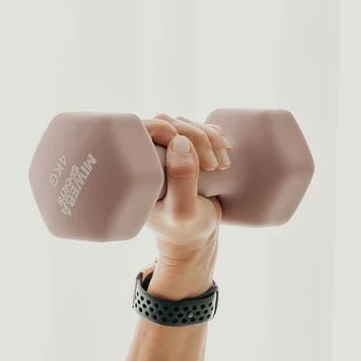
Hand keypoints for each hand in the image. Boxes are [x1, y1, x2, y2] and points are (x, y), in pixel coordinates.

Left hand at [143, 113, 227, 264]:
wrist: (195, 237)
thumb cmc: (184, 229)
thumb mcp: (183, 211)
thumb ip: (181, 180)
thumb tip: (179, 141)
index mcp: (134, 168)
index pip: (143, 129)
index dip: (167, 129)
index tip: (190, 152)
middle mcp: (148, 155)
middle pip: (170, 123)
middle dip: (198, 136)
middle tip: (214, 165)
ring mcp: (167, 151)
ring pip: (187, 124)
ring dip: (211, 137)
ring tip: (223, 165)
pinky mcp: (187, 151)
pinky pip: (201, 128)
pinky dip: (216, 135)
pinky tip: (226, 151)